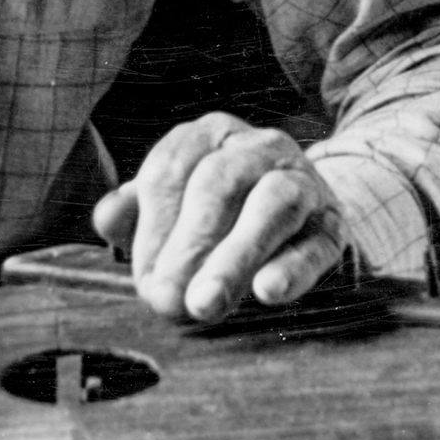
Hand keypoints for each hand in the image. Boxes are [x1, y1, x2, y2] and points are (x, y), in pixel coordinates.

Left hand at [91, 113, 346, 323]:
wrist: (309, 220)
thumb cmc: (225, 217)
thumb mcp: (178, 209)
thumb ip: (139, 213)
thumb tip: (106, 218)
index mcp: (209, 136)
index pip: (171, 171)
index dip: (153, 227)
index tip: (143, 280)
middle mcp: (258, 146)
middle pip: (219, 184)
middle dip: (188, 245)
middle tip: (165, 301)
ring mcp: (303, 181)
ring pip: (273, 204)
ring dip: (234, 256)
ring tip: (204, 303)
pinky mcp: (334, 224)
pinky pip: (317, 241)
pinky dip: (293, 268)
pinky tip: (267, 292)